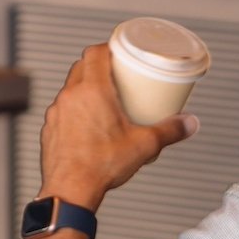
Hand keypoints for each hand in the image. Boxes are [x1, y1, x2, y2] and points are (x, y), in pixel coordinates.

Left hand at [39, 44, 197, 210]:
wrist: (70, 191)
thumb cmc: (101, 166)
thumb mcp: (144, 145)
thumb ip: (170, 131)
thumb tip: (189, 123)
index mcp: (92, 91)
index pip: (95, 52)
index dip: (107, 47)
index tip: (118, 51)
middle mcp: (70, 96)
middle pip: (81, 67)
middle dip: (98, 66)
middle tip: (116, 75)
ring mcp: (56, 112)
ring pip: (69, 89)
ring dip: (84, 89)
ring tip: (103, 100)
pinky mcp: (49, 129)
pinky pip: (62, 110)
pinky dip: (74, 110)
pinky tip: (87, 125)